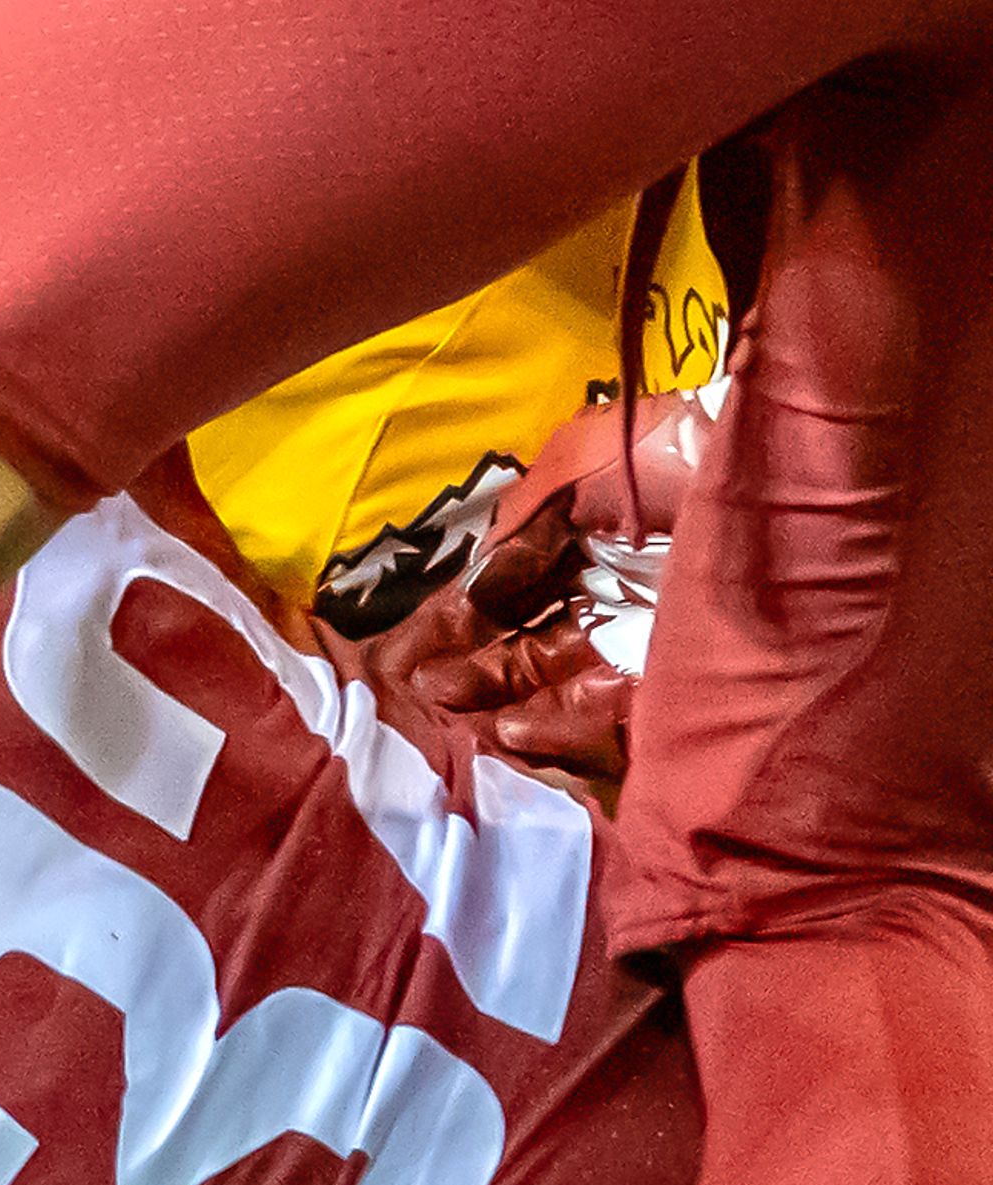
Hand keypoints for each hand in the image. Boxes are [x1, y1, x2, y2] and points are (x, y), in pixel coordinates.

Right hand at [381, 389, 703, 798]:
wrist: (774, 459)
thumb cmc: (668, 452)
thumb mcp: (574, 470)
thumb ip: (518, 531)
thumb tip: (473, 595)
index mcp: (588, 553)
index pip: (511, 601)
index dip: (460, 624)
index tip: (411, 647)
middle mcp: (617, 608)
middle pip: (531, 654)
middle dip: (477, 674)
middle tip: (427, 690)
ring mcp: (652, 654)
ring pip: (564, 694)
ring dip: (506, 708)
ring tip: (462, 713)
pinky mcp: (686, 695)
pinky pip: (616, 727)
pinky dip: (563, 733)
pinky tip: (516, 730)